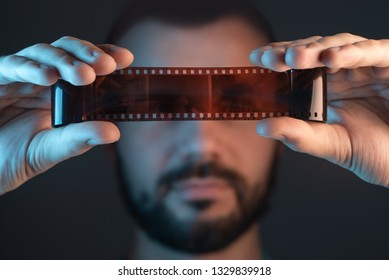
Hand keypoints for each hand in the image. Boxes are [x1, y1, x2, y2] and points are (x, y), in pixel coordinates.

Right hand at [0, 36, 133, 194]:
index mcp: (62, 93)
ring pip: (43, 53)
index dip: (104, 57)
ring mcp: (20, 77)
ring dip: (64, 61)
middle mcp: (44, 80)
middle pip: (67, 52)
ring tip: (83, 75)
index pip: (86, 66)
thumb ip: (80, 138)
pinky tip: (48, 76)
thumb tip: (114, 132)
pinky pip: (12, 66)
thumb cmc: (16, 156)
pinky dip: (30, 68)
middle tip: (107, 65)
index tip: (127, 59)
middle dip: (88, 54)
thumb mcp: (53, 149)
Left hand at [250, 33, 388, 185]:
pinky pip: (373, 52)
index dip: (278, 58)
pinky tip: (331, 58)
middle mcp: (342, 73)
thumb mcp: (328, 143)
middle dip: (290, 52)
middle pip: (313, 51)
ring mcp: (365, 67)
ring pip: (339, 46)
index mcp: (323, 87)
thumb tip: (262, 126)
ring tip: (294, 57)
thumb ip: (298, 135)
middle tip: (270, 59)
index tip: (256, 59)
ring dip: (316, 49)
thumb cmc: (368, 150)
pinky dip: (354, 53)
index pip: (297, 66)